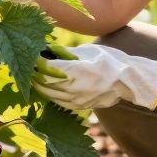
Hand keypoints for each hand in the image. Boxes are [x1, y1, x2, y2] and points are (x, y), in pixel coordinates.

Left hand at [33, 43, 156, 110]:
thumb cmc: (110, 61)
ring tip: (32, 77)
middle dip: (33, 74)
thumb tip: (48, 50)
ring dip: (39, 85)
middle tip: (26, 67)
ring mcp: (77, 99)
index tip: (31, 55)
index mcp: (77, 70)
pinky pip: (58, 101)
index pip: (47, 66)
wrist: (129, 81)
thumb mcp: (89, 51)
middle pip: (44, 82)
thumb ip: (67, 54)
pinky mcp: (79, 106)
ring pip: (48, 94)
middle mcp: (74, 87)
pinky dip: (49, 94)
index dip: (36, 61)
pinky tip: (45, 87)